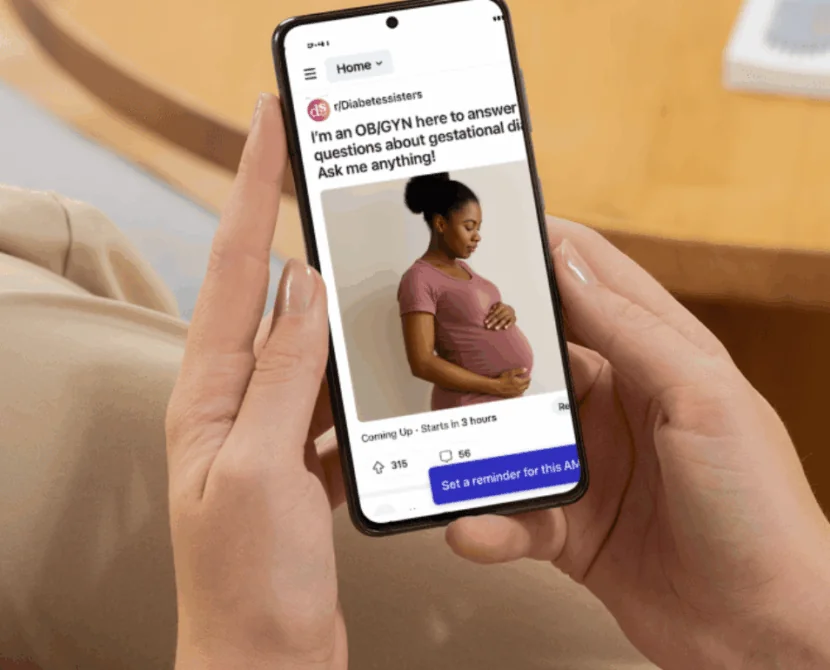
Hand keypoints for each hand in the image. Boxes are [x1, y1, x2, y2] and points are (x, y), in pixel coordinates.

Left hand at [165, 94, 344, 669]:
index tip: (267, 126)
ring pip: (311, 346)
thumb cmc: (247, 581)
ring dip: (342, 308)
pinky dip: (362, 375)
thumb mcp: (260, 466)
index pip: (231, 267)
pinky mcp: (303, 460)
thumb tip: (302, 286)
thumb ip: (283, 373)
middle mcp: (234, 403)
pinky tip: (391, 367)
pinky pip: (334, 397)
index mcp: (207, 393)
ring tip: (378, 271)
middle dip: (296, 229)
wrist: (267, 662)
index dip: (248, 189)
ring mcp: (271, 430)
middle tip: (328, 177)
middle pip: (271, 295)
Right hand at [448, 218, 829, 668]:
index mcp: (659, 359)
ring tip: (432, 439)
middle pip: (536, 357)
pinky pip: (514, 513)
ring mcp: (591, 465)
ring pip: (511, 436)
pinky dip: (490, 522)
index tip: (492, 227)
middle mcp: (619, 404)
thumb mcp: (703, 399)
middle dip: (485, 347)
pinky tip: (472, 528)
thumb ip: (632, 331)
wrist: (765, 634)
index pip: (596, 282)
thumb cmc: (757, 509)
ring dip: (471, 442)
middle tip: (432, 331)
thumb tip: (569, 263)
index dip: (548, 248)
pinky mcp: (571, 525)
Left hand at [484, 302, 515, 329]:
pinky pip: (511, 322)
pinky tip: (505, 328)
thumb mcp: (496, 306)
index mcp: (501, 306)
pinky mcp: (514, 318)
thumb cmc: (500, 309)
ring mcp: (511, 314)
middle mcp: (506, 309)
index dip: (490, 317)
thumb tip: (490, 312)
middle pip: (498, 317)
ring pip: (504, 319)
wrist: (511, 309)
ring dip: (500, 324)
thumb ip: (493, 308)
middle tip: (488, 327)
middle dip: (493, 322)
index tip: (485, 322)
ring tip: (495, 328)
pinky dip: (508, 325)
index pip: (494, 313)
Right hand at [493, 367, 529, 397]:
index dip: (529, 378)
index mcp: (520, 383)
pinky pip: (519, 394)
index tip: (529, 376)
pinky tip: (518, 390)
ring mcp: (516, 393)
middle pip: (526, 386)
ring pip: (523, 390)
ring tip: (524, 385)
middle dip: (528, 383)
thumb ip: (519, 370)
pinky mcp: (512, 396)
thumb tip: (526, 369)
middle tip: (527, 380)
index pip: (527, 380)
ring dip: (524, 387)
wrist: (496, 387)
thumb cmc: (502, 379)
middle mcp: (519, 389)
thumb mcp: (511, 372)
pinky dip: (520, 391)